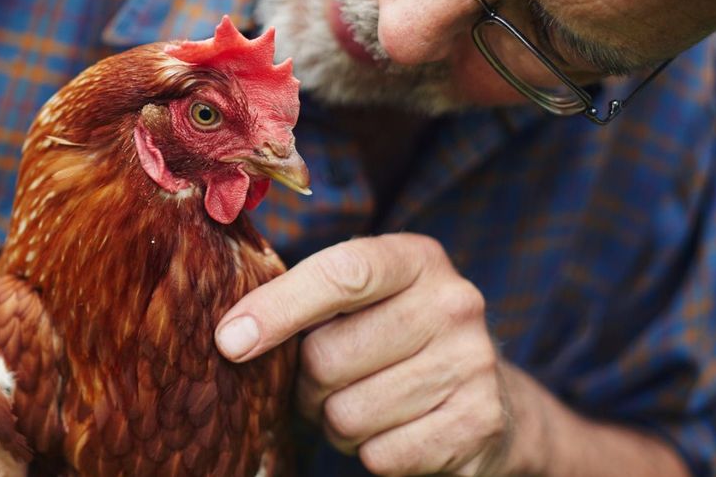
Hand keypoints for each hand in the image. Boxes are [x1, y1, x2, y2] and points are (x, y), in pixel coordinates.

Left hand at [215, 233, 525, 475]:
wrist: (487, 394)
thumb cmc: (391, 337)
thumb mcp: (361, 299)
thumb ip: (303, 296)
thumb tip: (230, 335)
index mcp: (415, 258)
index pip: (340, 274)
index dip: (277, 310)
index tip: (229, 341)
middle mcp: (453, 303)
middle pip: (328, 358)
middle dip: (308, 384)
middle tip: (323, 383)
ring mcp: (472, 363)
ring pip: (348, 414)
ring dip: (337, 422)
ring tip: (362, 405)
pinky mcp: (479, 423)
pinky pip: (381, 456)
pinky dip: (370, 453)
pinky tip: (392, 431)